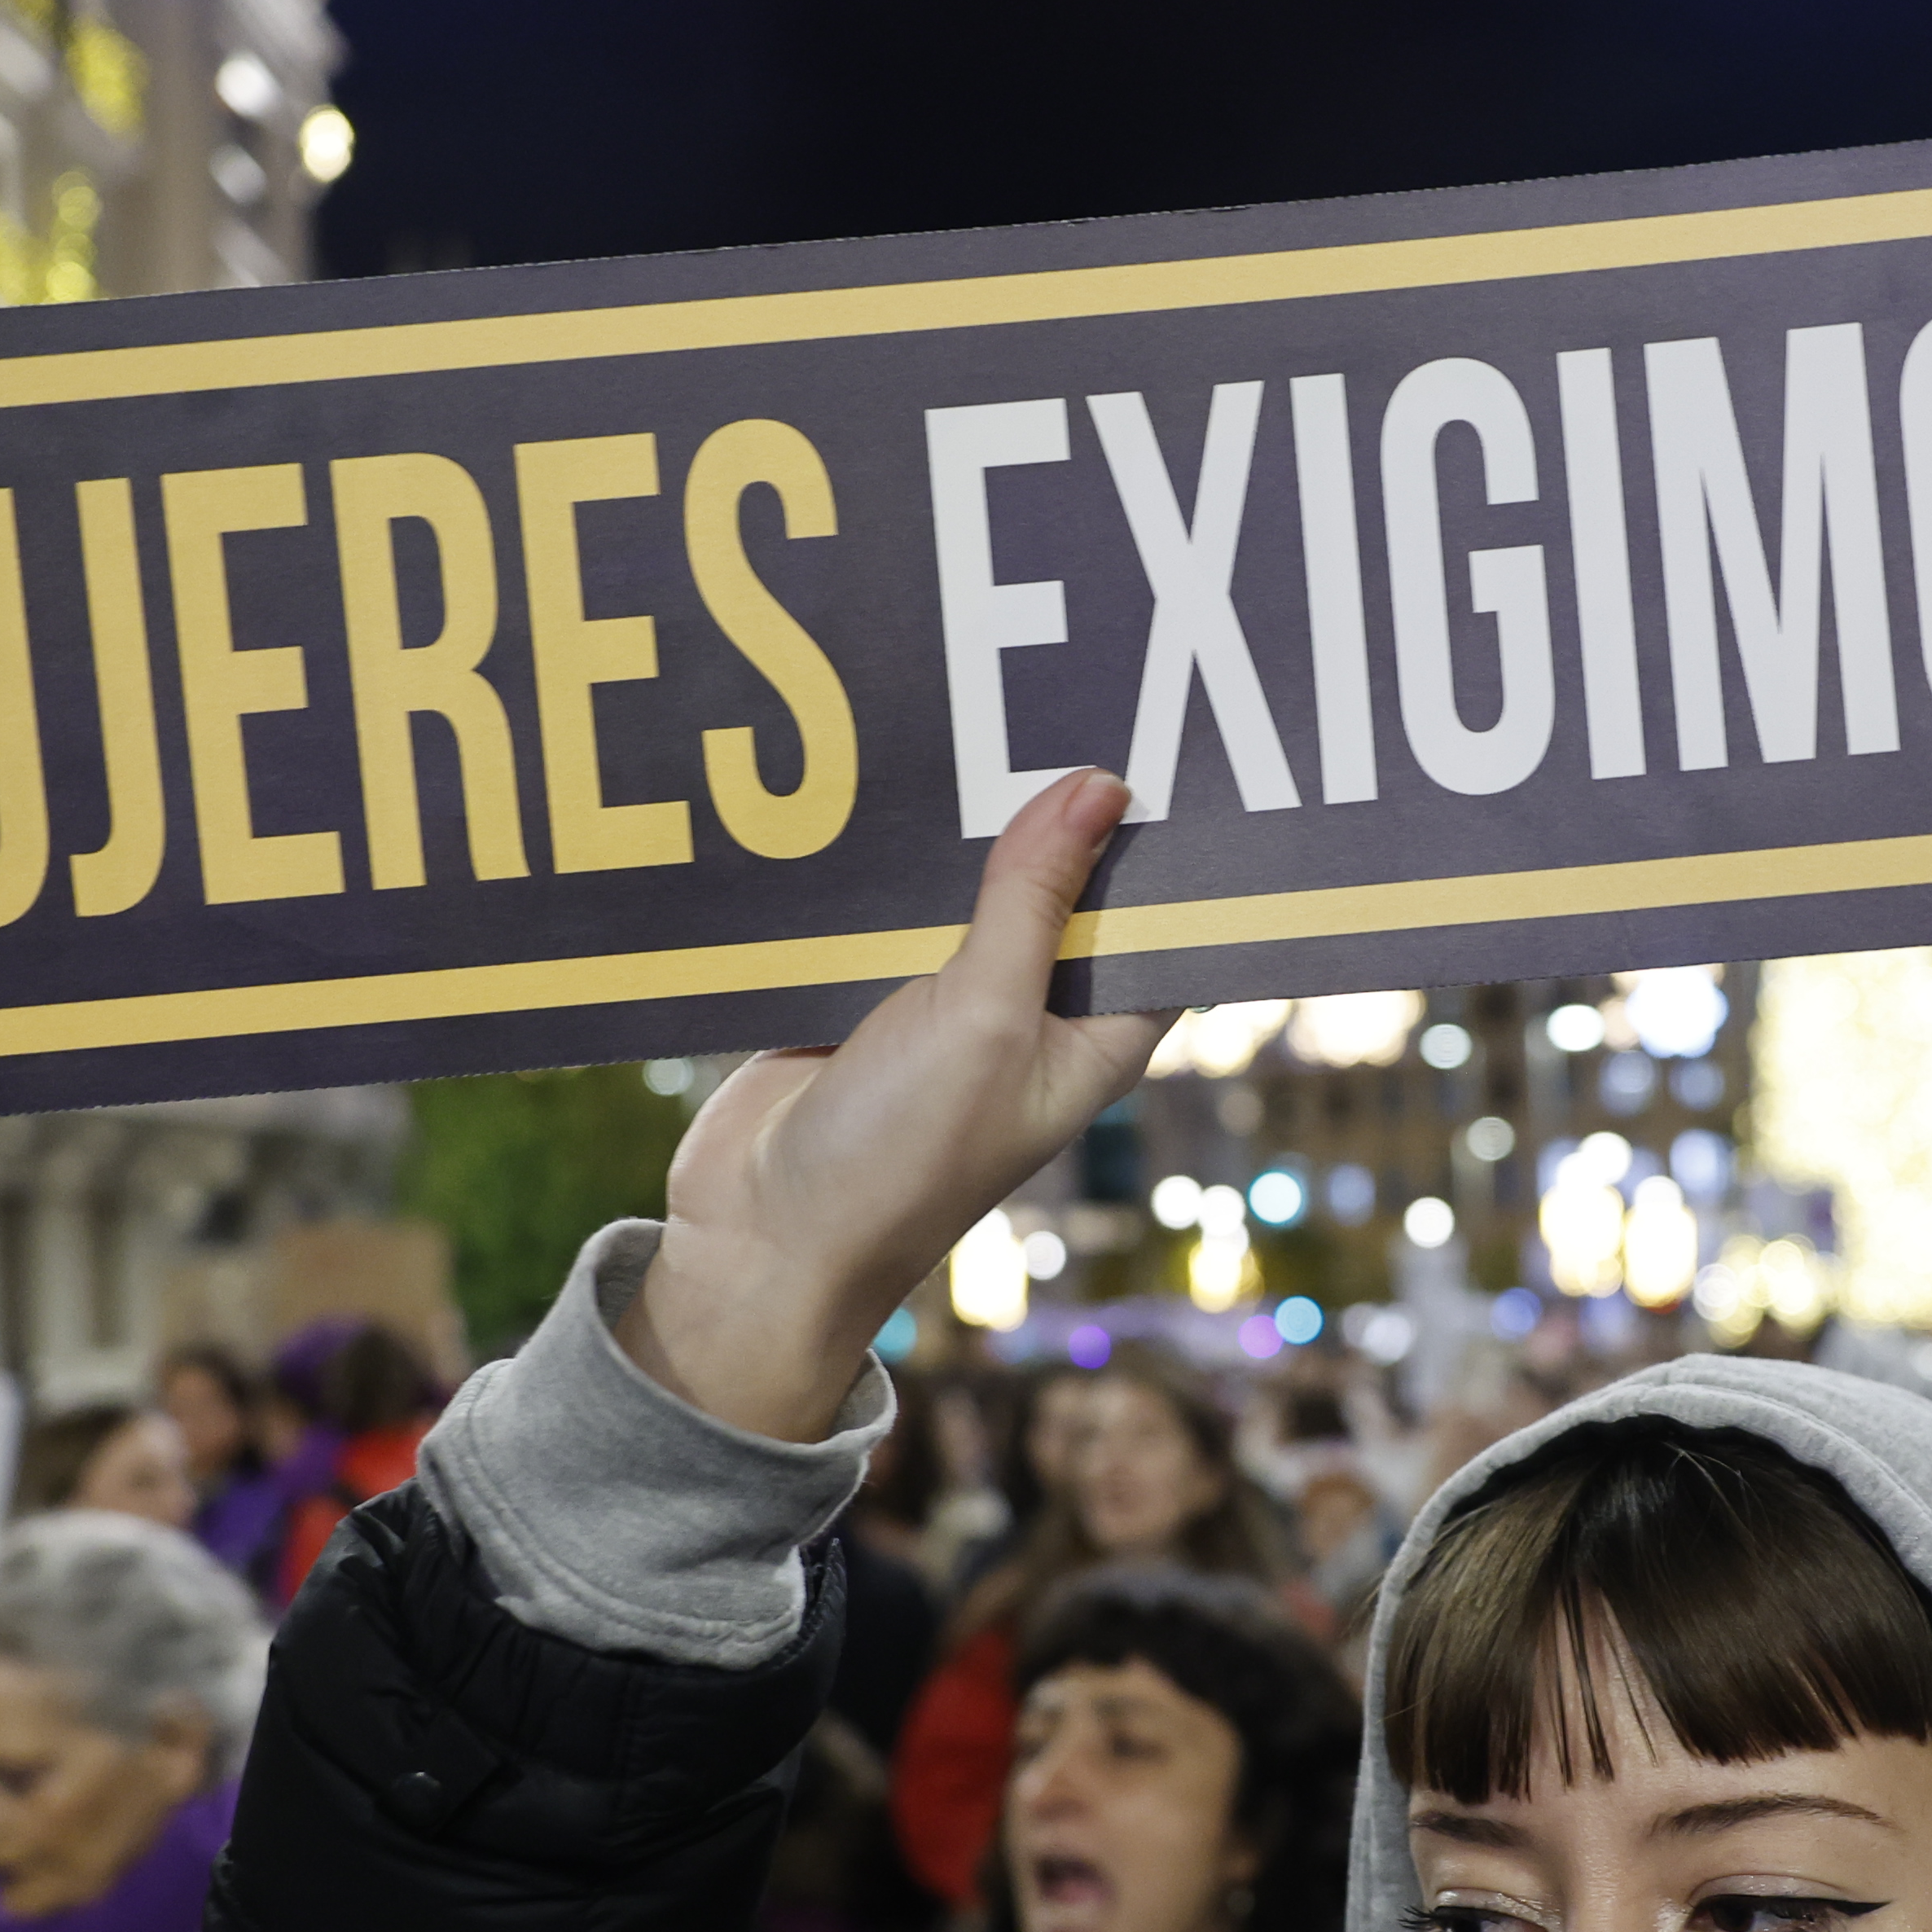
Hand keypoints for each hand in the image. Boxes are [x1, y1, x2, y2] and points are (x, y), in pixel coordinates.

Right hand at [625, 772, 1169, 1441]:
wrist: (760, 1235)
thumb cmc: (899, 1159)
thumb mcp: (983, 1015)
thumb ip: (1033, 899)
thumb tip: (1099, 788)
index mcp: (1098, 1035)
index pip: (1161, 923)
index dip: (1167, 845)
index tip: (1171, 742)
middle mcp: (1033, 1016)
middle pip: (1064, 888)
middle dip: (1054, 812)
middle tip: (1054, 696)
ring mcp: (947, 1003)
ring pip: (970, 886)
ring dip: (960, 830)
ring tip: (963, 716)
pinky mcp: (865, 992)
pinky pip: (887, 903)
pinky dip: (882, 861)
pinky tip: (876, 785)